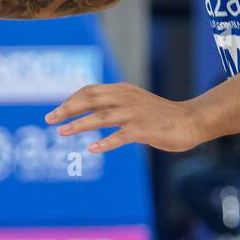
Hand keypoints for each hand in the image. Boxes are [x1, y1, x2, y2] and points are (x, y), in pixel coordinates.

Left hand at [46, 83, 206, 153]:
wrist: (191, 120)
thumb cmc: (160, 115)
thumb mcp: (134, 103)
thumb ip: (114, 104)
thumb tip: (90, 112)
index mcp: (122, 90)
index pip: (89, 91)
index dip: (70, 100)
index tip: (56, 112)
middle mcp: (126, 99)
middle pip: (90, 100)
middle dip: (67, 109)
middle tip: (49, 119)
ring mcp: (134, 114)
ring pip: (101, 117)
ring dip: (80, 124)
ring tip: (62, 132)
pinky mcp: (144, 130)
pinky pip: (121, 136)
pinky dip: (106, 142)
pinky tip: (93, 149)